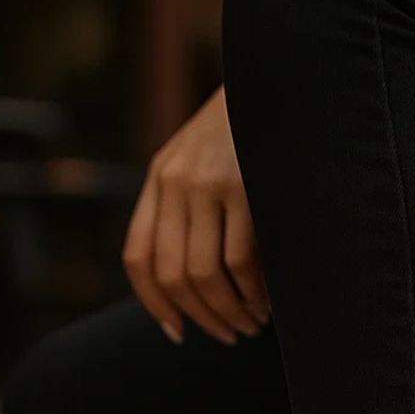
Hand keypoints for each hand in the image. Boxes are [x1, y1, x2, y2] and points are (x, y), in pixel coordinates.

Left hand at [123, 87, 270, 344]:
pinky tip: (267, 302)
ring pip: (205, 274)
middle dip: (202, 317)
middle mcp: (175, 183)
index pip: (139, 258)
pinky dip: (254, 292)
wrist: (275, 78)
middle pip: (172, 275)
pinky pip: (240, 259)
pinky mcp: (245, 189)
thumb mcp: (203, 160)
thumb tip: (192, 281)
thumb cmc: (248, 129)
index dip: (154, 305)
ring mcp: (208, 186)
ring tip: (251, 324)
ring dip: (229, 311)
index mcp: (160, 179)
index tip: (178, 333)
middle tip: (228, 335)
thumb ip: (188, 205)